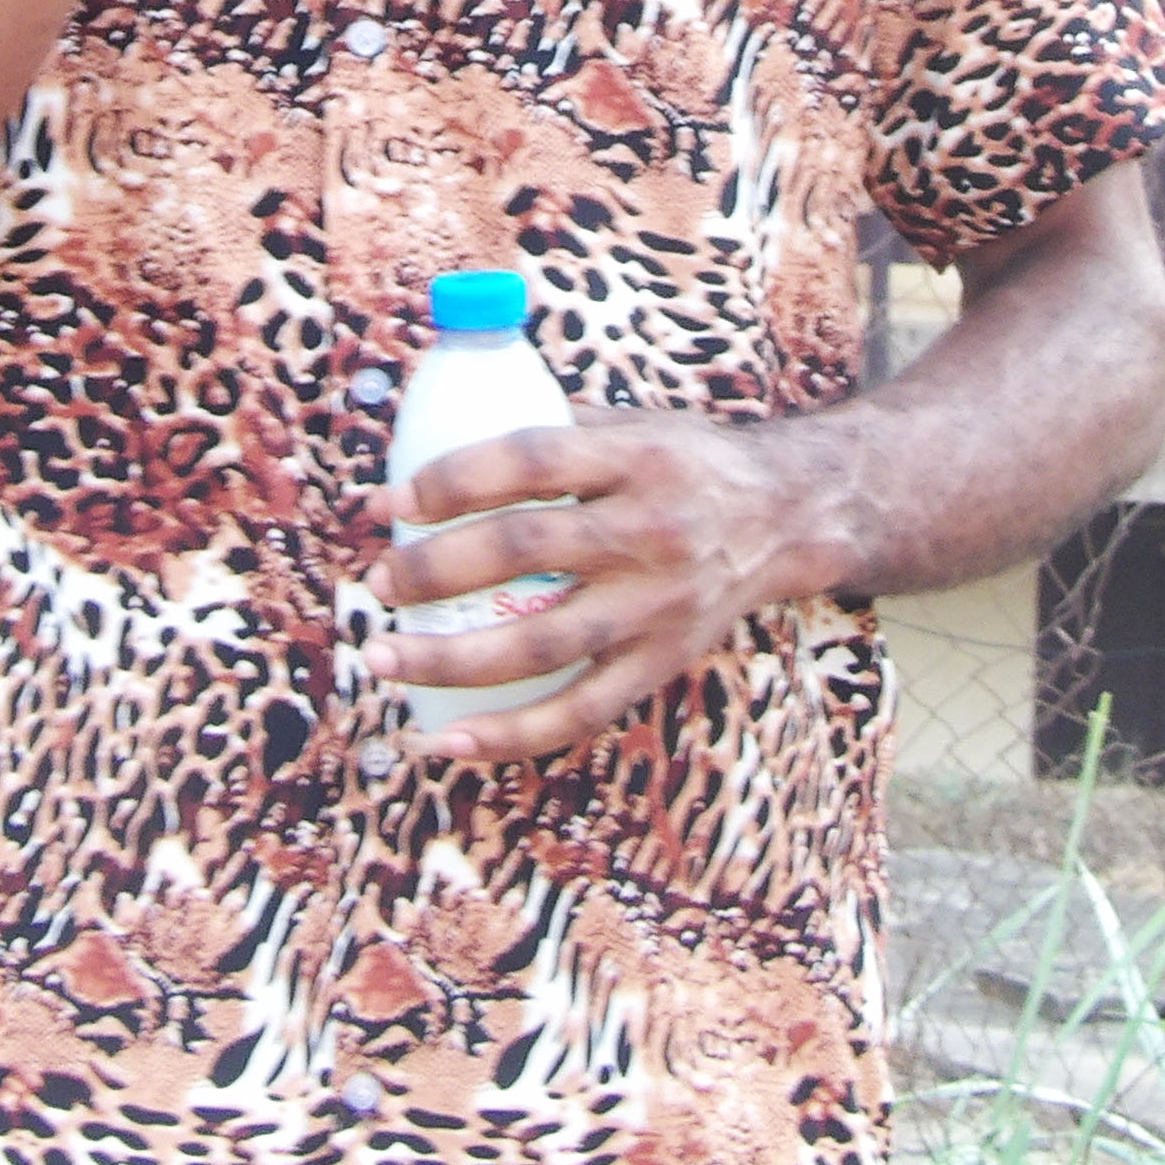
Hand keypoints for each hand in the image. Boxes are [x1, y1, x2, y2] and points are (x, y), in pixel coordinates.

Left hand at [362, 413, 859, 765]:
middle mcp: (652, 529)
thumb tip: (431, 446)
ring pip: (542, 643)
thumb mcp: (633, 424)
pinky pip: (579, 711)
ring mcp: (659, 604)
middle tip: (377, 582)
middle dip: (436, 570)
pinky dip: (509, 733)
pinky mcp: (662, 662)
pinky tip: (446, 740)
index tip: (390, 503)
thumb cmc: (685, 464)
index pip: (530, 459)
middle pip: (527, 549)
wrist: (788, 518)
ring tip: (383, 658)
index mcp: (636, 456)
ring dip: (450, 658)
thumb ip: (549, 433)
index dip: (452, 480)